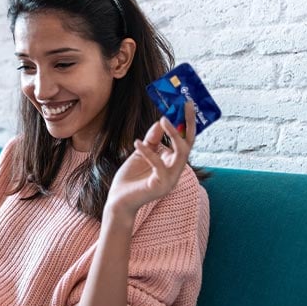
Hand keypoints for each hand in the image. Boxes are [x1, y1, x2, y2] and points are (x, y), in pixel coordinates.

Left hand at [106, 100, 196, 217]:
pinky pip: (158, 164)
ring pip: (181, 153)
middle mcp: (176, 171)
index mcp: (173, 163)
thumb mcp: (141, 153)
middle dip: (187, 123)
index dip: (187, 123)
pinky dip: (148, 152)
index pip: (186, 141)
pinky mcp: (160, 185)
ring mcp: (170, 179)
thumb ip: (152, 140)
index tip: (186, 104)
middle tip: (184, 105)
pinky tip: (136, 143)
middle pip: (188, 144)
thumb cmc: (130, 178)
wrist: (118, 201)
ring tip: (163, 119)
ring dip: (173, 134)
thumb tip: (161, 121)